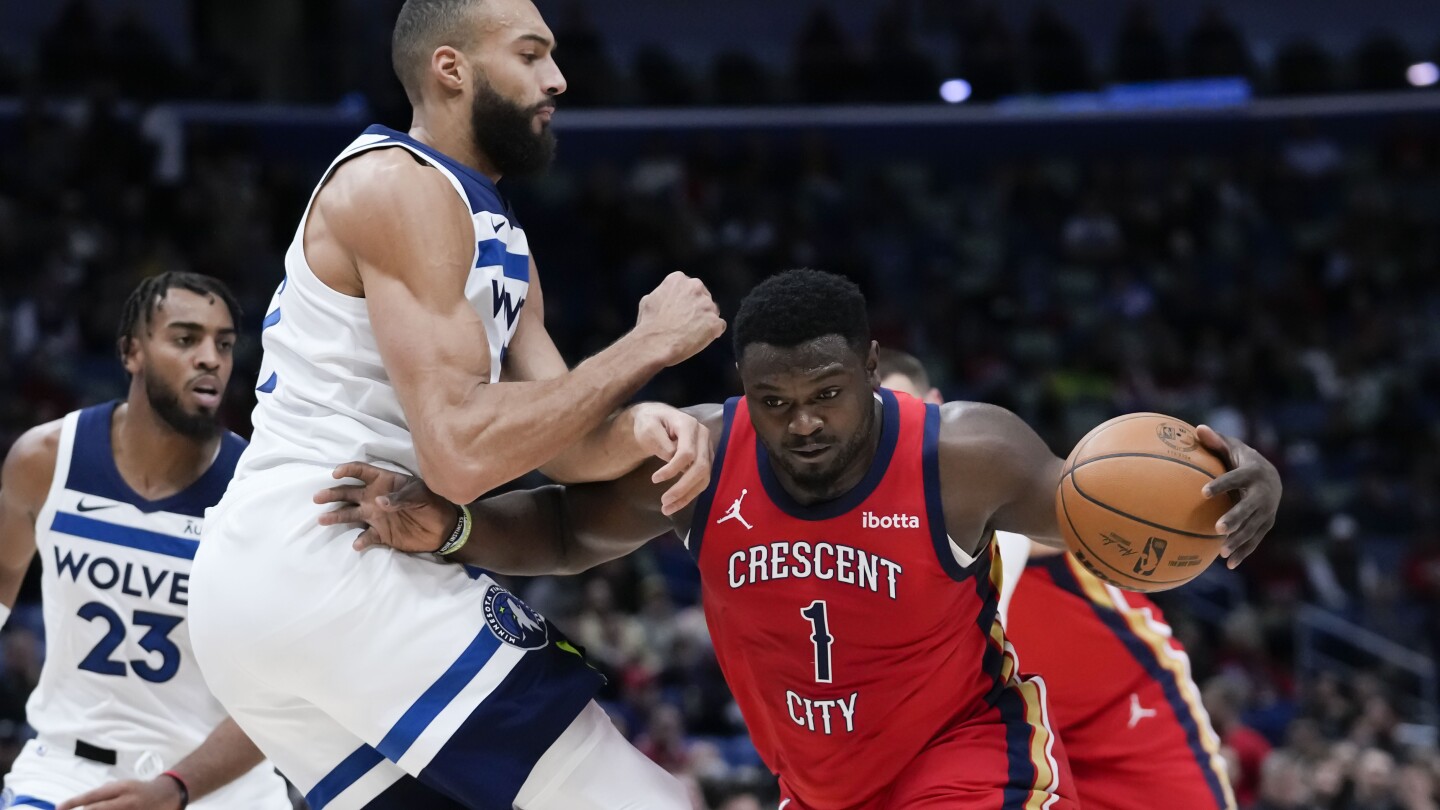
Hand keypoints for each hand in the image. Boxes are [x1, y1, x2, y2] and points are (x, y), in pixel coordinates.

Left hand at [58, 777, 183, 809]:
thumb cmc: (138, 791)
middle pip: (96, 809)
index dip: (73, 802)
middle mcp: (126, 801)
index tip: (59, 808)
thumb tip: (79, 805)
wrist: (168, 794)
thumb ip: (102, 795)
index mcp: (121, 788)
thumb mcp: (121, 787)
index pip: (92, 796)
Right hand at [314, 463, 457, 552]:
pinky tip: (357, 544)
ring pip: (350, 514)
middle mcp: (374, 497)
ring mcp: (376, 516)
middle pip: (348, 492)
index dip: (348, 470)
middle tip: (318, 497)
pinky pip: (366, 537)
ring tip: (322, 520)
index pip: (362, 471)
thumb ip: (400, 497)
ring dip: (336, 516)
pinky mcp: (381, 534)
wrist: (444, 529)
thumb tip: (379, 502)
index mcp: (384, 482)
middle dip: (332, 493)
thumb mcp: (421, 495)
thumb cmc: (433, 504)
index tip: (336, 474)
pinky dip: (361, 541)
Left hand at [630, 403, 712, 515]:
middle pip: (700, 467)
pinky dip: (690, 495)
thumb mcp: (648, 427)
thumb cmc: (650, 421)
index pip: (687, 452)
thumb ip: (660, 443)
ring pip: (705, 477)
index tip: (654, 480)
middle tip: (663, 502)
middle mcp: (703, 436)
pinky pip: (702, 480)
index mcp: (689, 425)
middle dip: (682, 488)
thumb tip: (672, 460)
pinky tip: (676, 504)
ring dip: (687, 496)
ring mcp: (707, 448)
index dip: (672, 469)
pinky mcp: (706, 460)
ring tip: (667, 509)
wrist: (656, 419)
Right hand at [634, 272, 724, 366]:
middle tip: (687, 323)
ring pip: (712, 312)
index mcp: (679, 279)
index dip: (687, 301)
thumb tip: (667, 295)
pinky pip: (719, 327)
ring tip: (690, 334)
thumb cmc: (649, 324)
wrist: (655, 344)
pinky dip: (712, 334)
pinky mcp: (715, 322)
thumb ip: (663, 293)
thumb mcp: (649, 299)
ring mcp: (707, 304)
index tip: (681, 312)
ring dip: (705, 321)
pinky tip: (698, 339)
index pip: (691, 288)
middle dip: (698, 309)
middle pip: (704, 298)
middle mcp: (695, 287)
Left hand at [1197, 425, 1281, 567]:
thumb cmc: (1241, 460)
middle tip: (1217, 528)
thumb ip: (1215, 442)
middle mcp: (1263, 494)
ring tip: (1221, 551)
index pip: (1235, 478)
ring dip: (1239, 540)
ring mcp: (1267, 511)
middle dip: (1235, 518)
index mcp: (1252, 472)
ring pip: (1253, 527)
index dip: (1221, 485)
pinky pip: (1255, 540)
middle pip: (1249, 508)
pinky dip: (1243, 552)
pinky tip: (1229, 564)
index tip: (1203, 492)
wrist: (1272, 477)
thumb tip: (1197, 428)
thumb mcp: (1231, 449)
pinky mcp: (1266, 524)